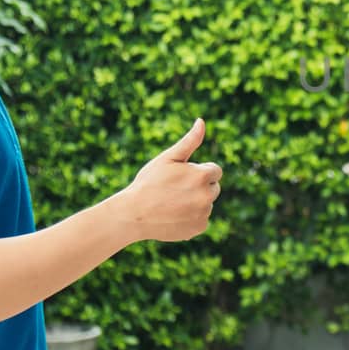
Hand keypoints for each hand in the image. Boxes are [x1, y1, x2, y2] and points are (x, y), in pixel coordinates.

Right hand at [118, 119, 222, 241]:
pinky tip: (174, 215)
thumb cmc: (149, 182)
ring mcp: (204, 214)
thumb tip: (202, 121)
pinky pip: (201, 219)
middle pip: (213, 187)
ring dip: (195, 202)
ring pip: (206, 203)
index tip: (182, 176)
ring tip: (172, 203)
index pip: (215, 171)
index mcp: (202, 176)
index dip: (198, 172)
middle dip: (199, 186)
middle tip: (175, 189)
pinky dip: (192, 217)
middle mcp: (207, 196)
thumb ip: (190, 141)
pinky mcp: (199, 228)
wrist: (133, 214)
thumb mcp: (168, 158)